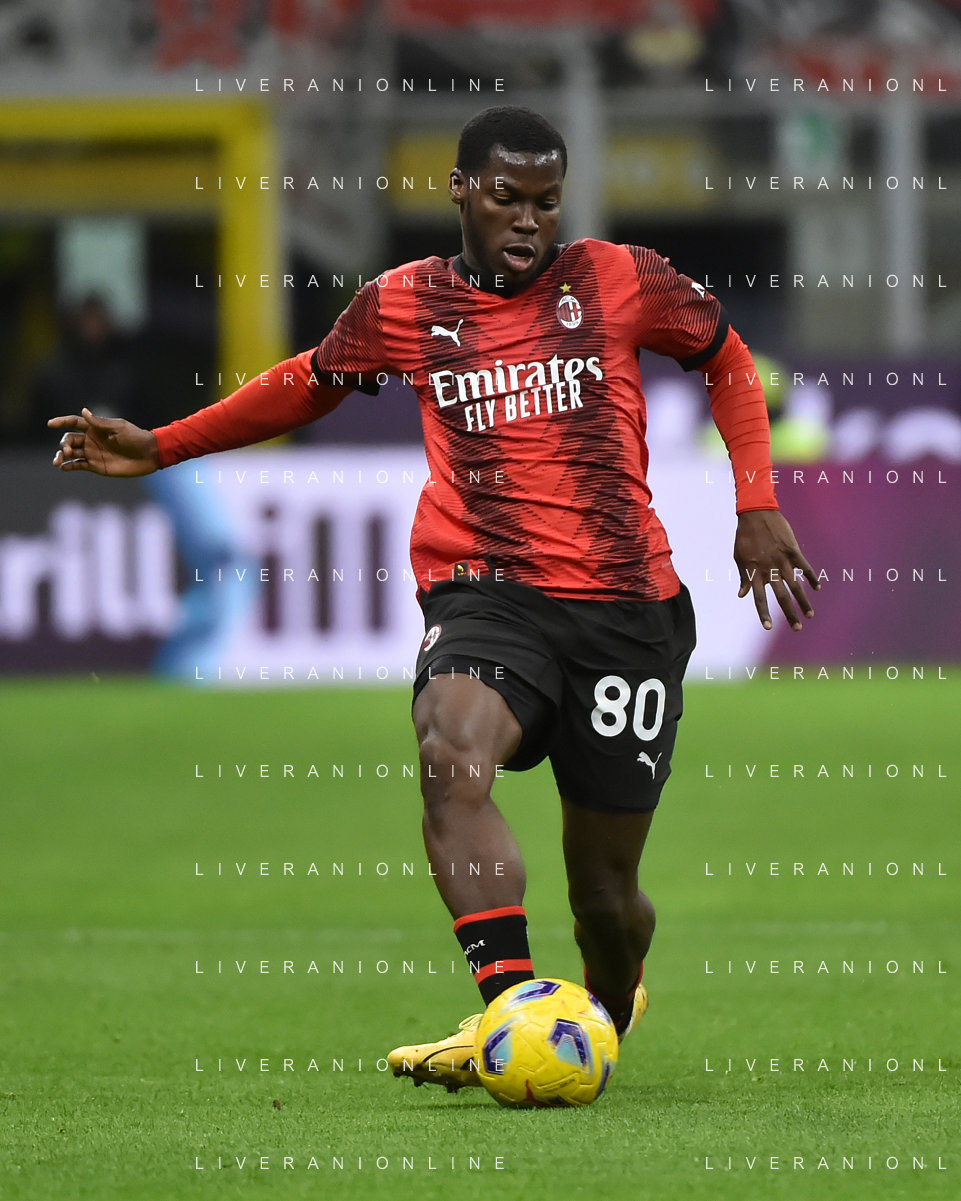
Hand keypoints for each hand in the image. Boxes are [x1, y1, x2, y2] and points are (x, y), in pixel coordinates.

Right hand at [48, 408, 159, 476]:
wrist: (149, 455)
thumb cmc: (135, 438)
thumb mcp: (119, 428)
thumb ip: (99, 423)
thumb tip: (83, 411)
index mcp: (95, 428)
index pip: (74, 423)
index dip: (61, 422)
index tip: (50, 423)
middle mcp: (91, 440)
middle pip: (69, 439)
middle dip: (64, 444)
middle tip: (67, 450)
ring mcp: (93, 453)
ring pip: (71, 453)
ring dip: (62, 456)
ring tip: (58, 461)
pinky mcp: (97, 466)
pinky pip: (79, 466)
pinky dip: (70, 466)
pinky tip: (63, 467)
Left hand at [734, 509, 818, 631]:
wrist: (756, 513)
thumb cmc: (745, 536)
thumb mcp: (739, 557)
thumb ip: (744, 577)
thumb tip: (742, 595)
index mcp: (755, 572)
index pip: (760, 598)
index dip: (764, 613)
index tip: (768, 628)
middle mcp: (770, 569)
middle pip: (781, 596)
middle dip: (790, 614)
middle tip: (797, 628)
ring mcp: (783, 560)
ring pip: (795, 586)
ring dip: (804, 601)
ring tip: (810, 615)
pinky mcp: (793, 550)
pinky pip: (804, 567)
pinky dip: (811, 577)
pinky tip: (816, 588)